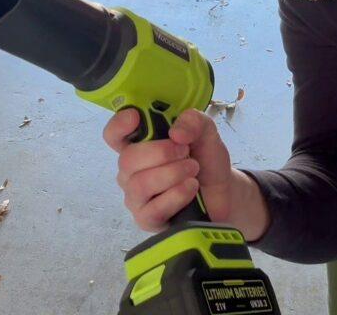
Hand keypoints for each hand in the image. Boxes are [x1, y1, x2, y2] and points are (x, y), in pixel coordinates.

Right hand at [103, 108, 234, 231]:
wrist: (223, 192)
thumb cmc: (205, 160)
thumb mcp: (206, 132)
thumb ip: (193, 122)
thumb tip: (176, 133)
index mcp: (138, 145)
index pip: (113, 135)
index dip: (119, 125)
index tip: (136, 117)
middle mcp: (131, 171)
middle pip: (127, 159)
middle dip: (161, 152)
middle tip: (186, 151)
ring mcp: (137, 197)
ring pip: (140, 185)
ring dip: (172, 174)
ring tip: (193, 169)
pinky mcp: (148, 220)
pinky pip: (153, 210)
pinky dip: (176, 195)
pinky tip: (191, 188)